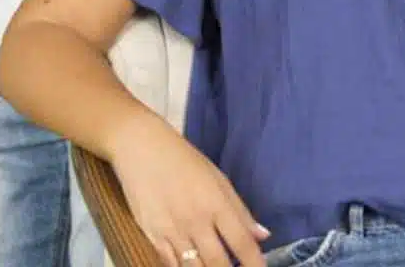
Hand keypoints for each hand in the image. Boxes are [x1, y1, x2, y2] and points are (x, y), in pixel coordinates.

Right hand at [109, 114, 268, 265]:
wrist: (142, 149)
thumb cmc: (184, 160)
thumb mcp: (218, 178)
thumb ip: (239, 210)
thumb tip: (262, 235)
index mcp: (217, 203)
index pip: (241, 242)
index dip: (254, 262)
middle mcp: (196, 221)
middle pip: (218, 263)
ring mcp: (173, 231)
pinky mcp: (152, 237)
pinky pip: (170, 265)